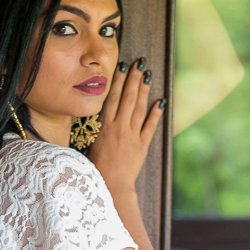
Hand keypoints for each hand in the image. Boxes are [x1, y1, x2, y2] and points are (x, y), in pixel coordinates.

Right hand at [88, 59, 164, 192]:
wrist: (112, 187)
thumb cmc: (96, 171)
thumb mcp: (89, 147)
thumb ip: (95, 132)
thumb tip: (95, 120)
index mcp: (104, 127)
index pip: (113, 98)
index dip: (118, 81)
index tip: (122, 67)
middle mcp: (119, 128)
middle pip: (128, 98)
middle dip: (134, 79)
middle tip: (139, 63)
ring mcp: (132, 136)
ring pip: (139, 108)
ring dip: (144, 90)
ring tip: (147, 75)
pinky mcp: (142, 146)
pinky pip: (150, 127)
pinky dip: (156, 114)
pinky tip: (160, 102)